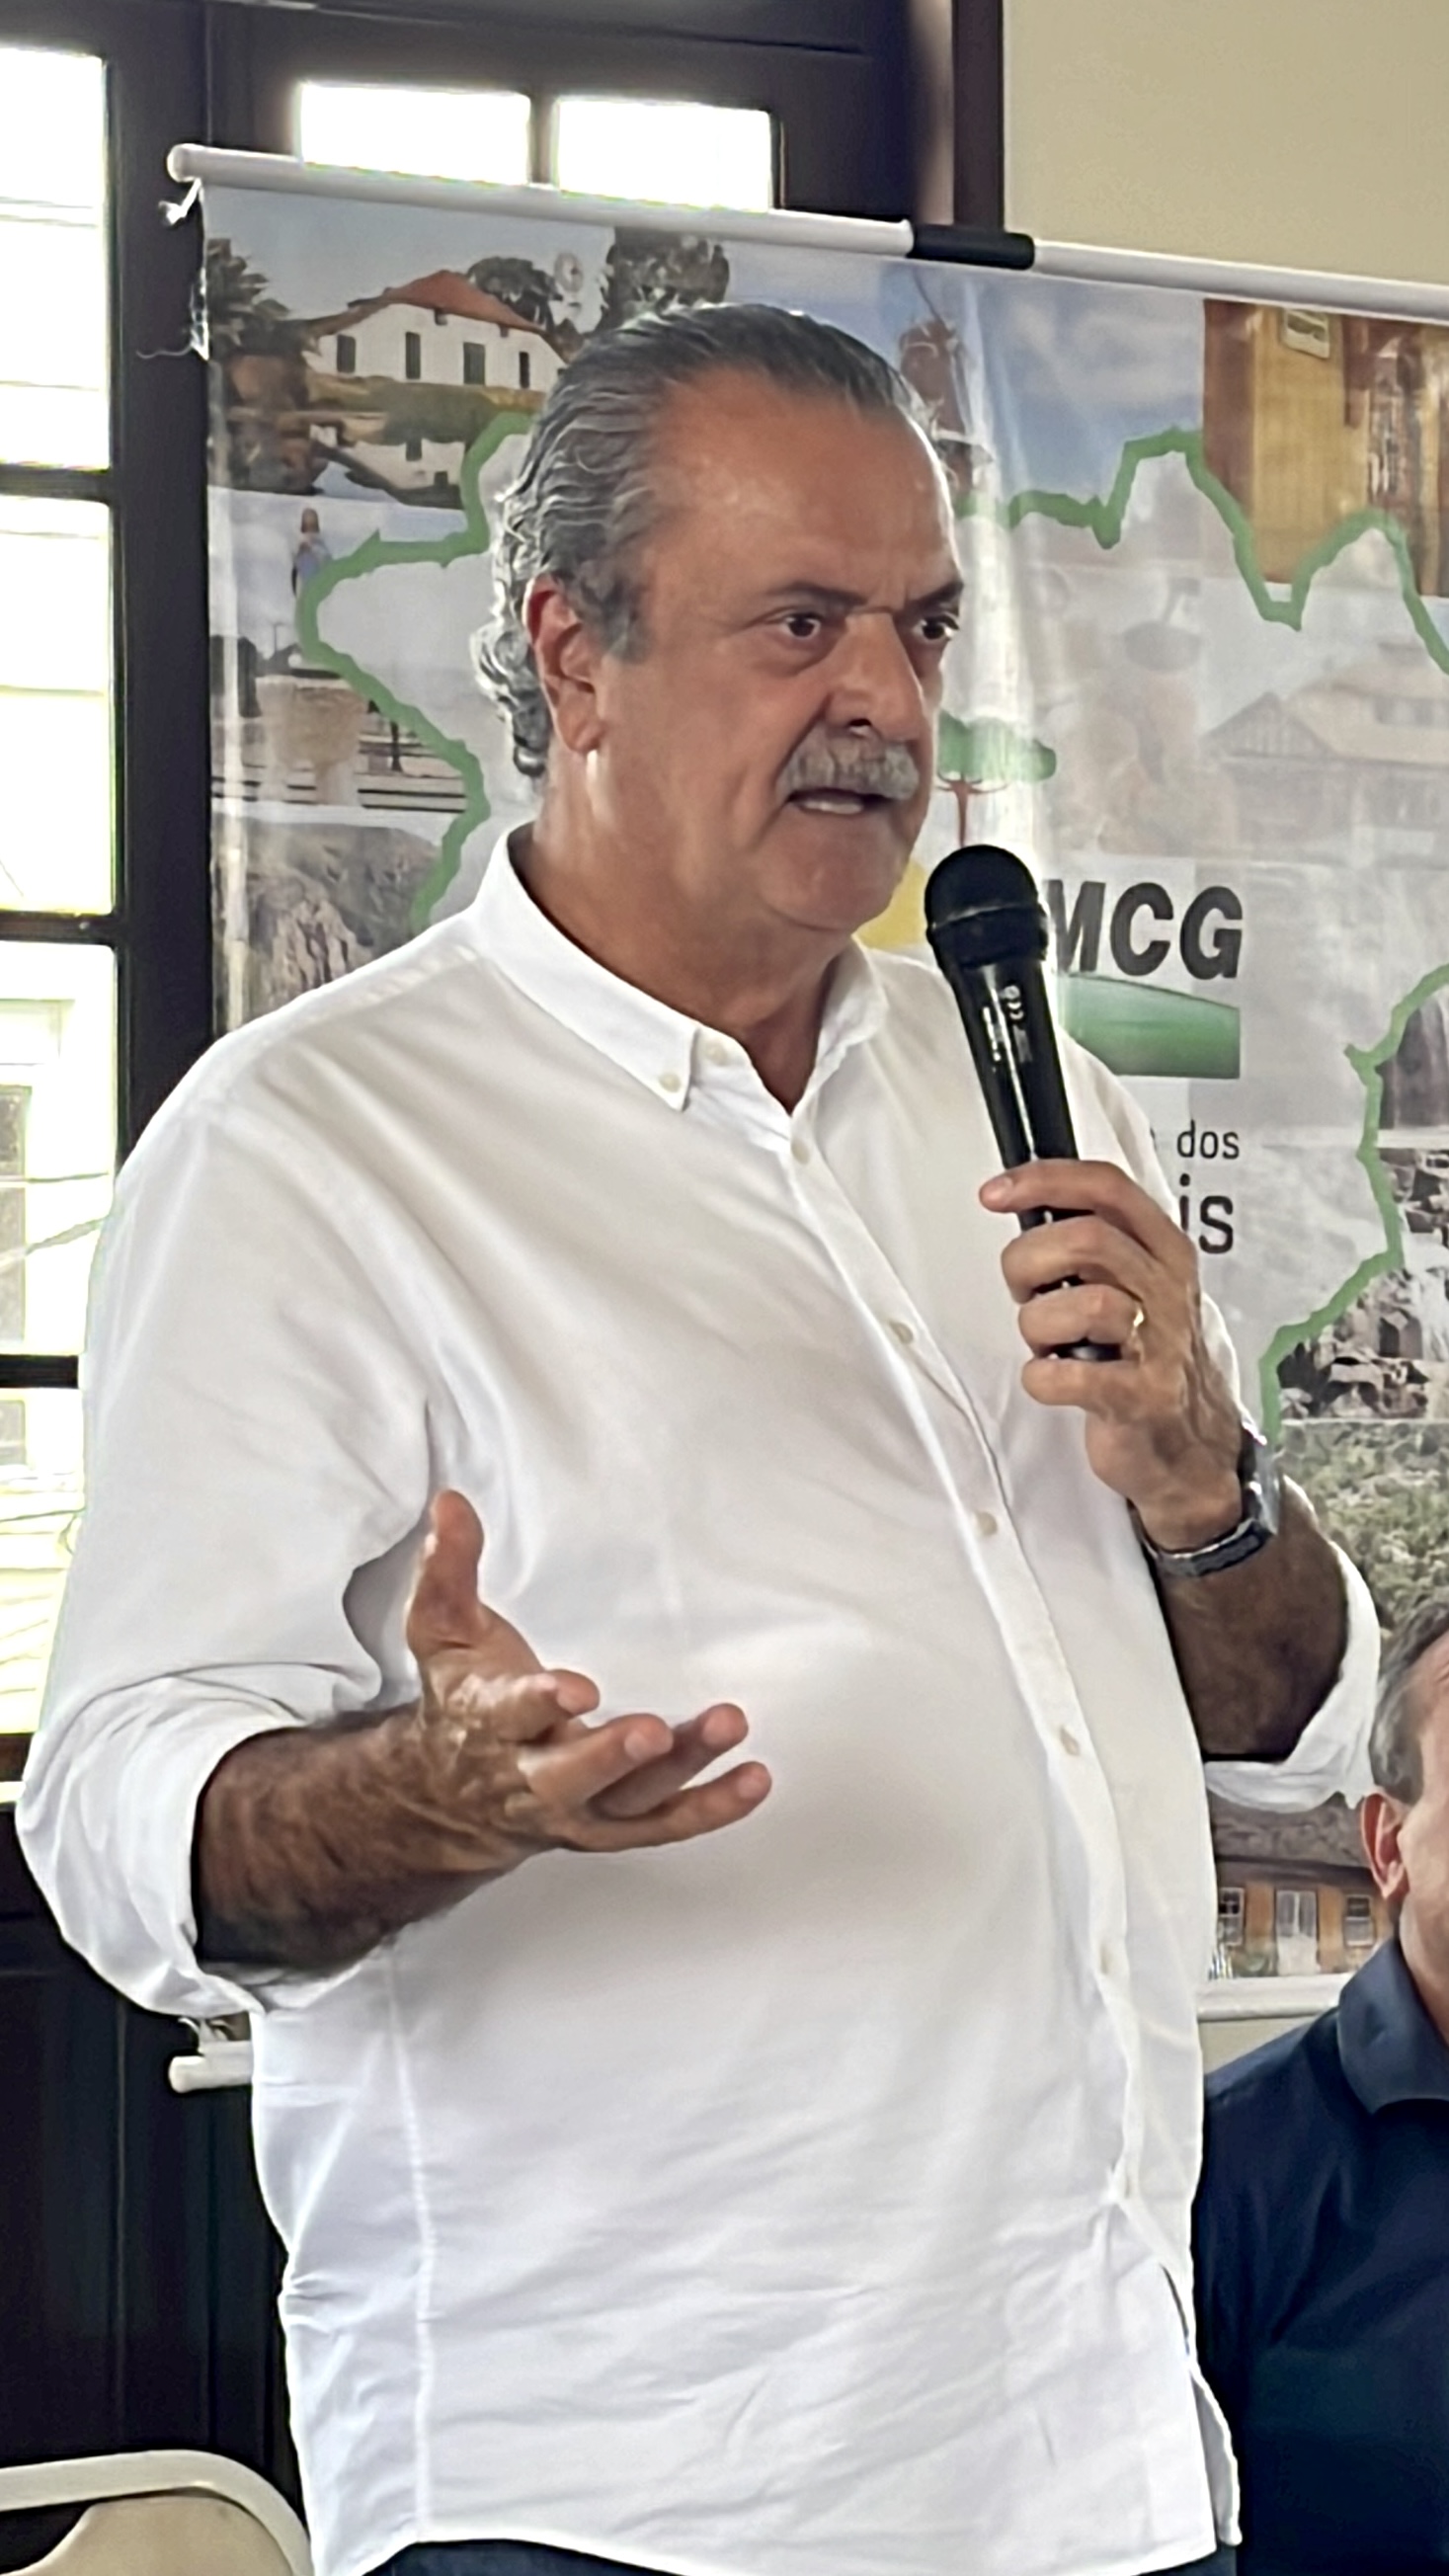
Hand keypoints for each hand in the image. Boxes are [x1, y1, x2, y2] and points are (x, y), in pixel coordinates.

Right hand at [397, 1490, 770, 1876]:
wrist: (453, 1798)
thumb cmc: (461, 1700)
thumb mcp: (441, 1633)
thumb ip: (448, 1569)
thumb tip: (452, 1502)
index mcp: (488, 1723)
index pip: (511, 1714)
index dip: (542, 1702)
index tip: (576, 1688)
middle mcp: (530, 1778)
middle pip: (571, 1776)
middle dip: (612, 1755)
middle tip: (653, 1731)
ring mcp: (577, 1809)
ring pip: (630, 1799)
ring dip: (682, 1767)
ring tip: (729, 1724)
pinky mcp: (613, 1826)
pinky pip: (666, 1825)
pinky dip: (710, 1808)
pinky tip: (753, 1780)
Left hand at [979, 1160, 1242, 1548]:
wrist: (1189, 1444)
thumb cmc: (1146, 1357)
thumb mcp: (1134, 1283)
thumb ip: (1092, 1242)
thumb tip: (1026, 1202)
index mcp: (1164, 1251)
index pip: (1106, 1189)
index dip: (1044, 1181)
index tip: (997, 1193)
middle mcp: (1165, 1289)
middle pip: (1086, 1239)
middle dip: (1030, 1262)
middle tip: (1024, 1292)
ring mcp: (1159, 1344)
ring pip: (1082, 1303)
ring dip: (1038, 1325)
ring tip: (1047, 1344)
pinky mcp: (1142, 1397)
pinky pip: (1068, 1376)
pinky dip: (1041, 1378)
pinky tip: (1051, 1378)